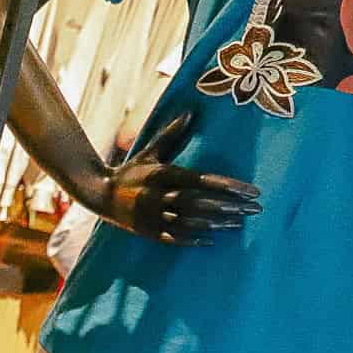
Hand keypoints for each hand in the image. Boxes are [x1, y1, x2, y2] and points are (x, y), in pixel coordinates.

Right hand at [87, 112, 260, 245]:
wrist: (97, 193)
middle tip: (254, 209)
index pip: (202, 181)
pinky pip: (172, 237)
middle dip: (229, 207)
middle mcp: (158, 196)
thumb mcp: (149, 152)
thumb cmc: (130, 171)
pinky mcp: (146, 231)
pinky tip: (210, 241)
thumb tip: (191, 112)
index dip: (228, 187)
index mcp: (163, 175)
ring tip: (238, 223)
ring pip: (190, 222)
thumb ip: (171, 135)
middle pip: (200, 203)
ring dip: (216, 223)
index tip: (252, 190)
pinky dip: (191, 240)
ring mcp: (152, 216)